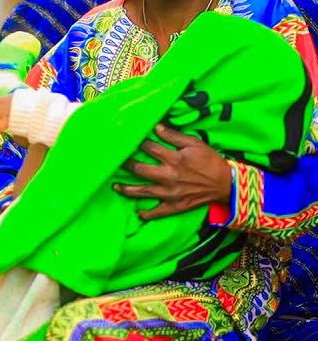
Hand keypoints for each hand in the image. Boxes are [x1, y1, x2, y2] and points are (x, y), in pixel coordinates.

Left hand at [114, 124, 232, 220]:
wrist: (227, 184)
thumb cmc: (210, 161)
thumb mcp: (194, 144)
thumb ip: (174, 136)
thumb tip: (156, 126)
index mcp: (174, 159)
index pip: (148, 148)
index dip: (135, 142)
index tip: (124, 139)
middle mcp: (169, 176)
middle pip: (140, 170)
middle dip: (125, 165)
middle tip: (113, 162)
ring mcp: (171, 193)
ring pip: (144, 192)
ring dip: (127, 189)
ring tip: (115, 186)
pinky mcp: (176, 206)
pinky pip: (158, 212)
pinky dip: (148, 213)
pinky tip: (138, 212)